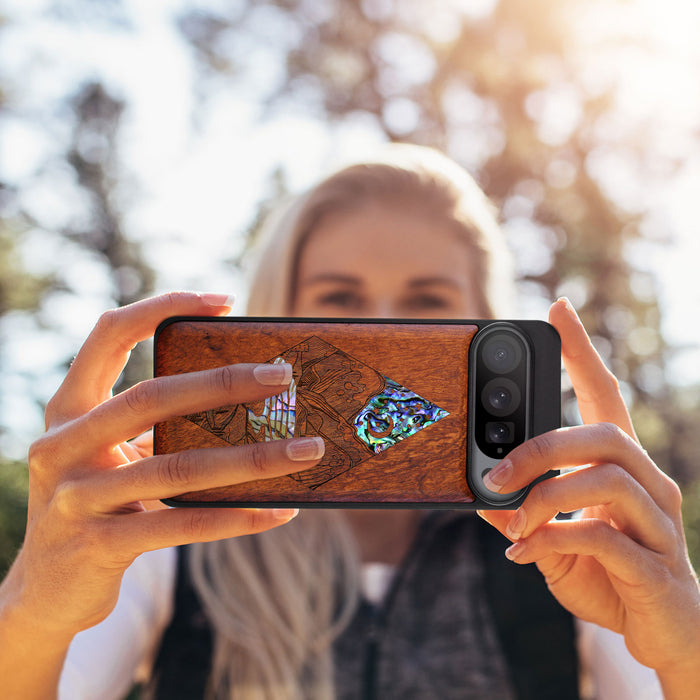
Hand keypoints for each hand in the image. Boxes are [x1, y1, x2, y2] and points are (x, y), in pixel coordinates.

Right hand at [3, 292, 324, 640]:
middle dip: (223, 383)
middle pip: (151, 397)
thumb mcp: (111, 455)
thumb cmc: (97, 504)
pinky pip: (183, 524)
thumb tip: (248, 400)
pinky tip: (279, 512)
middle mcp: (62, 445)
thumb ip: (154, 427)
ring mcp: (76, 498)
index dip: (162, 307)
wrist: (46, 590)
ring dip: (253, 458)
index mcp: (68, 409)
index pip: (109, 334)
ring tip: (307, 450)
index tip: (224, 301)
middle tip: (283, 377)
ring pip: (178, 468)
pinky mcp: (99, 546)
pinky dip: (237, 517)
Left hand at [478, 298, 699, 691]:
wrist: (664, 635)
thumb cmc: (609, 577)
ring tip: (512, 522)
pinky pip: (604, 538)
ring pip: (606, 479)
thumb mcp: (553, 540)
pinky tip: (524, 554)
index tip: (558, 309)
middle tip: (495, 472)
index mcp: (622, 468)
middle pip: (604, 434)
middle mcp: (649, 484)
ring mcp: (659, 523)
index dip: (582, 352)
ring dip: (545, 497)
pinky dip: (553, 540)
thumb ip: (523, 515)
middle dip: (541, 447)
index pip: (605, 395)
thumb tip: (480, 495)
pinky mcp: (657, 567)